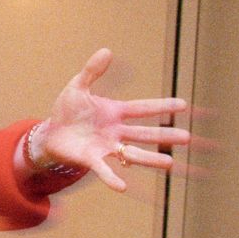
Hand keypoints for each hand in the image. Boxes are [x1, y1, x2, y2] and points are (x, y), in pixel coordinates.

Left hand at [30, 48, 190, 192]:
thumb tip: (107, 50)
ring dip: (150, 159)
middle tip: (188, 138)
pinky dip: (112, 178)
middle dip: (165, 136)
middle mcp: (116, 131)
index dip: (162, 106)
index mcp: (115, 112)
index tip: (183, 104)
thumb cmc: (67, 110)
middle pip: (145, 134)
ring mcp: (106, 147)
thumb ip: (92, 71)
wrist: (50, 133)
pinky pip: (104, 170)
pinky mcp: (91, 159)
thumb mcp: (78, 86)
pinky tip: (123, 187)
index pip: (143, 108)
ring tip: (170, 164)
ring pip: (133, 154)